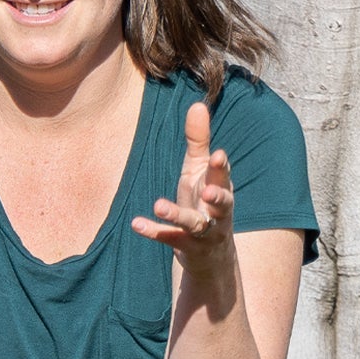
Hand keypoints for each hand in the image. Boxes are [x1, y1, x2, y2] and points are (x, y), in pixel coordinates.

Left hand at [133, 97, 236, 285]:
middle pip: (222, 204)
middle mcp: (217, 212)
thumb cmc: (203, 201)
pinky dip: (154, 231)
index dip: (221, 167)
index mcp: (220, 188)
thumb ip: (199, 140)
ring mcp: (202, 232)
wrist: (210, 254)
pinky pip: (169, 238)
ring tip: (159, 205)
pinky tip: (136, 224)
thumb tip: (198, 103)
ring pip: (194, 224)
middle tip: (209, 192)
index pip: (223, 176)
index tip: (218, 154)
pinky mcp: (185, 246)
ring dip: (177, 215)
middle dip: (217, 197)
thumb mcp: (200, 171)